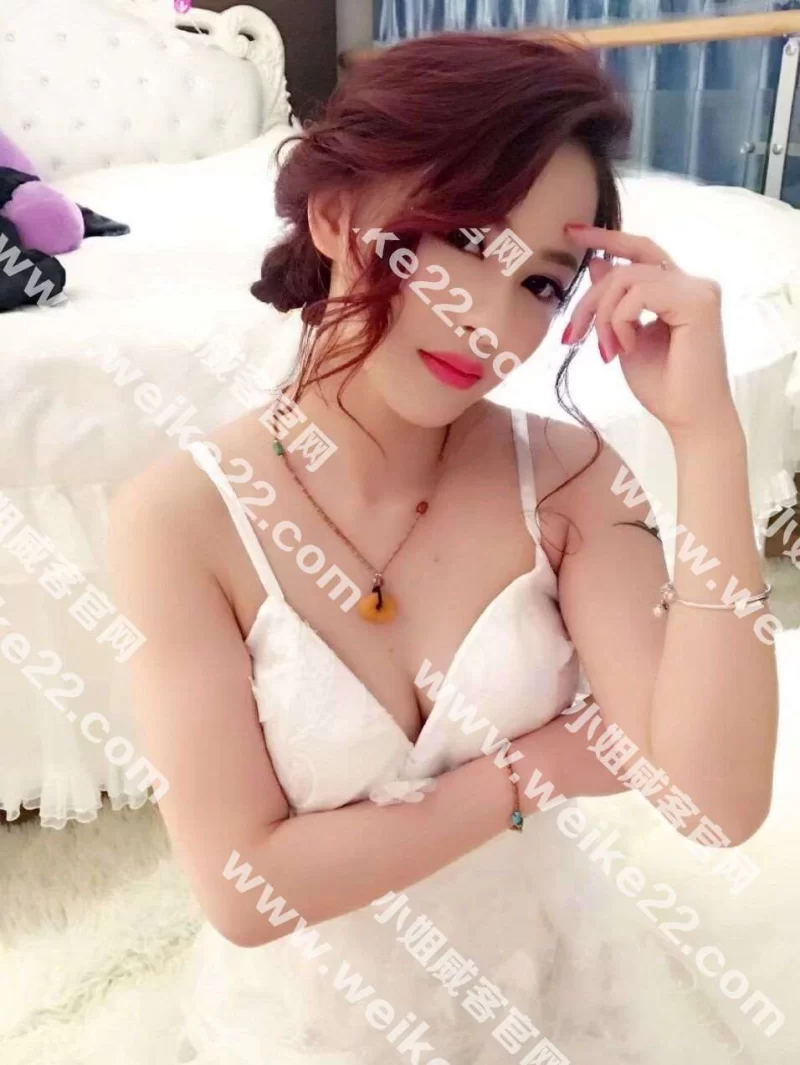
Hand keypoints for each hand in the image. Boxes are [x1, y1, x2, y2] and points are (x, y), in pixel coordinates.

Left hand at [561, 224, 738, 439]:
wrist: (688, 419)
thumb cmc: (662, 386)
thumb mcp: (624, 336)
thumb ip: (614, 301)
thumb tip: (596, 263)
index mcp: (676, 288)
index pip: (639, 250)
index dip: (606, 238)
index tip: (572, 232)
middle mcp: (691, 282)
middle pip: (625, 266)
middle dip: (590, 298)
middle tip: (571, 334)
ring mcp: (698, 289)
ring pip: (627, 279)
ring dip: (603, 317)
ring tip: (607, 351)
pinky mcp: (698, 301)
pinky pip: (639, 295)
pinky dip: (620, 322)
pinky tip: (625, 349)